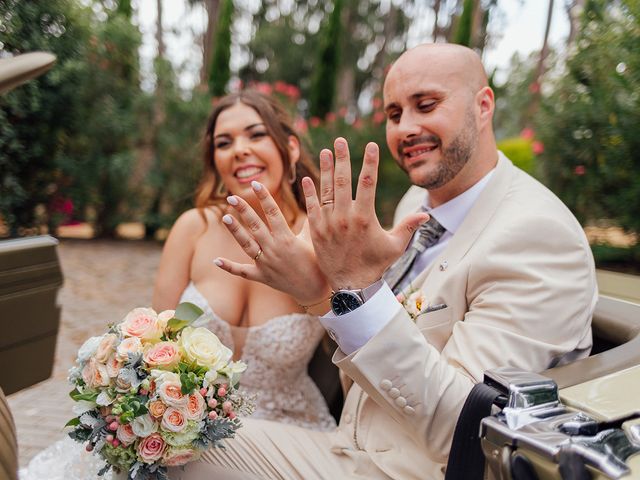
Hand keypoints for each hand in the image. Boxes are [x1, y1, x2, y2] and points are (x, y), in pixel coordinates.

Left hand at [214, 181, 331, 305]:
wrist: (314, 290)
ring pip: (246, 244)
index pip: (273, 212)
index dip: (264, 197)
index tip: (256, 184)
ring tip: (225, 218)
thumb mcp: (314, 240)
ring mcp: (266, 264)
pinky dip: (229, 267)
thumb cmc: (316, 262)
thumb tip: (313, 199)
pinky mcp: (261, 277)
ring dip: (235, 231)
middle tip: (233, 197)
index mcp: (287, 238)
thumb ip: (309, 220)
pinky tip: (215, 260)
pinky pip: (242, 272)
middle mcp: (274, 249)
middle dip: (244, 210)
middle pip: (255, 225)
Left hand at [302, 137, 428, 289]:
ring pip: (326, 190)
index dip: (369, 162)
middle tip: (341, 140)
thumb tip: (426, 212)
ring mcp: (329, 224)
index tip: (370, 145)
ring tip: (325, 151)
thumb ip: (408, 226)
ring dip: (326, 169)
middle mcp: (345, 218)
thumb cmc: (375, 265)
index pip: (368, 183)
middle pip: (344, 181)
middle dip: (343, 158)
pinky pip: (312, 207)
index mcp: (365, 218)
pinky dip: (310, 192)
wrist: (351, 286)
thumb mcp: (395, 246)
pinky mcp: (316, 231)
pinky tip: (308, 178)